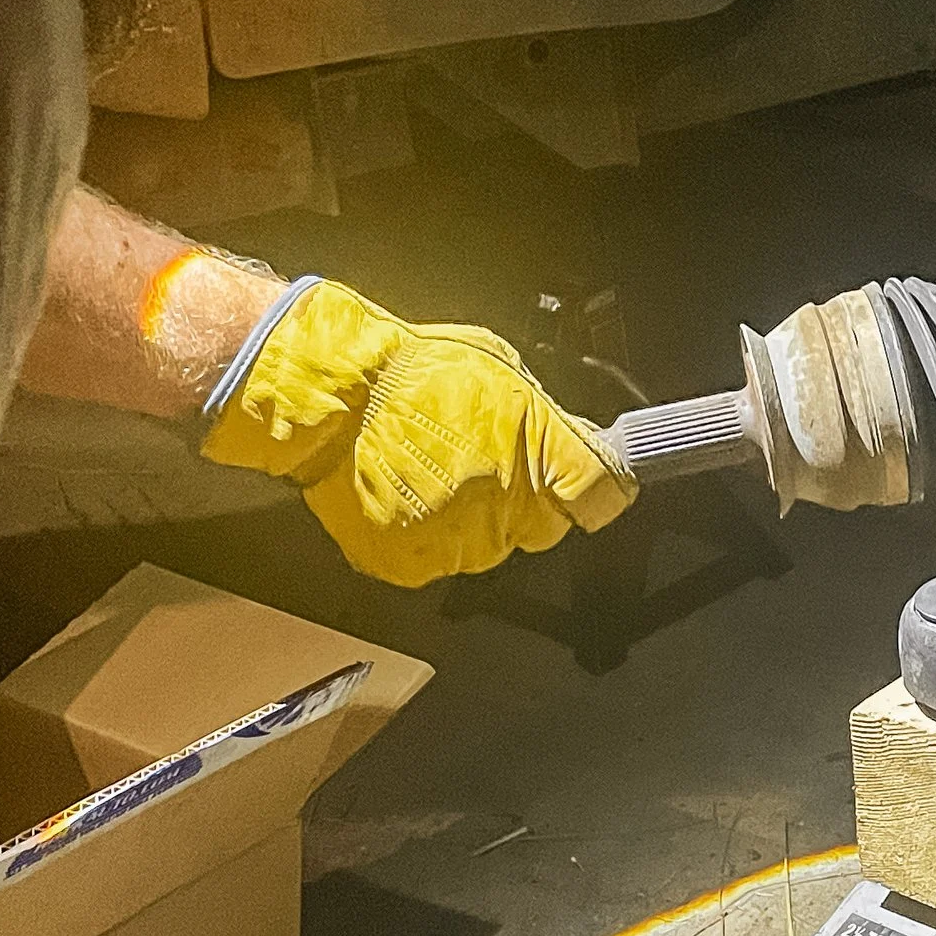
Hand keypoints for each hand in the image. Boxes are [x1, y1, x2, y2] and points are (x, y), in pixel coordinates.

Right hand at [201, 279, 634, 584]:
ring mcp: (460, 542)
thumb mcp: (501, 370)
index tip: (590, 485)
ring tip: (435, 470)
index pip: (602, 498)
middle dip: (525, 499)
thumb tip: (571, 441)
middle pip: (542, 526)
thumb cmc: (411, 372)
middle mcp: (507, 507)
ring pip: (490, 546)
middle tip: (483, 460)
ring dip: (474, 518)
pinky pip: (439, 557)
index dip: (596, 489)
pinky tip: (409, 493)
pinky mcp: (414, 564)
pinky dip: (429, 535)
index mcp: (539, 456)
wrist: (333, 397)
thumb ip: (544, 418)